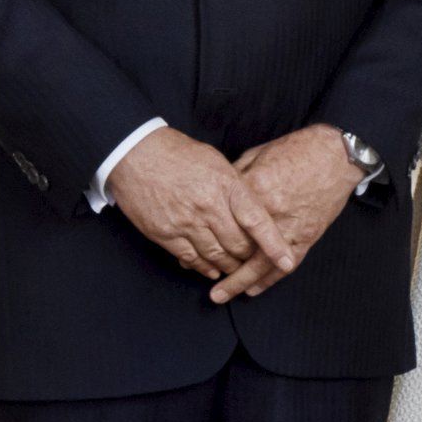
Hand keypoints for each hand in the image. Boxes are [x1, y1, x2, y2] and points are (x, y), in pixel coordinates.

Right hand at [106, 125, 290, 299]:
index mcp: (226, 186)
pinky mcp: (164, 233)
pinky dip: (203, 267)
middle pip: (238, 244)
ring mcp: (185, 222)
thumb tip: (256, 207)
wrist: (134, 152)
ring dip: (229, 265)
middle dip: (250, 257)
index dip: (274, 245)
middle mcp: (208, 207)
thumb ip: (236, 187)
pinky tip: (211, 269)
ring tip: (236, 268)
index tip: (287, 261)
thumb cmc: (179, 153)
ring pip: (215, 255)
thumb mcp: (217, 163)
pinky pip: (190, 258)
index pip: (257, 222)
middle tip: (256, 262)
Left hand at [219, 125, 363, 297]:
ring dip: (242, 281)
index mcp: (253, 190)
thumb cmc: (296, 150)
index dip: (204, 235)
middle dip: (221, 269)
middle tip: (203, 282)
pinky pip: (287, 261)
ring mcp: (290, 226)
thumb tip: (217, 193)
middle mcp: (269, 213)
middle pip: (239, 249)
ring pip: (262, 263)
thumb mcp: (257, 155)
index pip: (222, 218)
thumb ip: (236, 178)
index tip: (189, 246)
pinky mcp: (308, 233)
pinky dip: (271, 278)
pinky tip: (256, 288)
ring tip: (224, 294)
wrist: (336, 154)